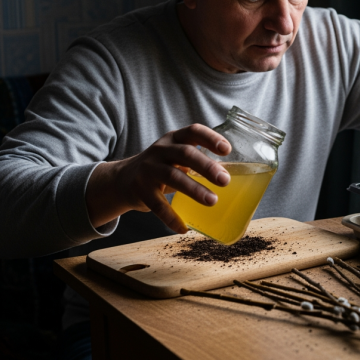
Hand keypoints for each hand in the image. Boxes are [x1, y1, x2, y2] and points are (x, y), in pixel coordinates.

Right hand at [86, 124, 231, 232]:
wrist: (123, 179)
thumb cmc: (161, 167)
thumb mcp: (176, 156)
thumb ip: (199, 161)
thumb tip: (236, 177)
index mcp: (174, 139)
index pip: (193, 131)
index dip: (210, 138)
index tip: (227, 150)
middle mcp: (160, 150)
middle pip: (185, 154)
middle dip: (207, 167)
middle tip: (226, 180)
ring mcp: (148, 169)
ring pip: (173, 177)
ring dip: (194, 189)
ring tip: (212, 201)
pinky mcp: (140, 190)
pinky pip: (157, 205)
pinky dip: (171, 217)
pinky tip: (184, 227)